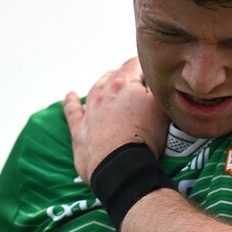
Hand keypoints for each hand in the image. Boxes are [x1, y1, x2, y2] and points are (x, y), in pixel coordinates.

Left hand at [63, 57, 169, 181]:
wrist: (120, 167)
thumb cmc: (144, 139)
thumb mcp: (161, 110)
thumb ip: (158, 91)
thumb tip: (157, 80)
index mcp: (124, 85)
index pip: (134, 64)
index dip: (144, 65)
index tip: (150, 69)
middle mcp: (104, 93)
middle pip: (115, 75)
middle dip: (125, 74)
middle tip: (135, 78)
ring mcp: (90, 111)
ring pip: (96, 88)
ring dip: (103, 83)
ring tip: (110, 81)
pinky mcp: (79, 129)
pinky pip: (72, 110)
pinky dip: (71, 102)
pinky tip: (70, 96)